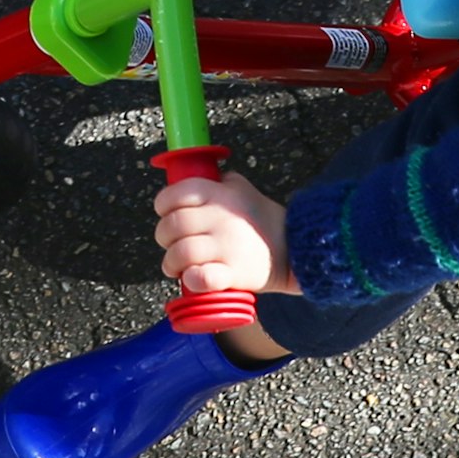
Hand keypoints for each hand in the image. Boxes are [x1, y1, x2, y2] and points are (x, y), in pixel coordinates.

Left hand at [151, 171, 297, 300]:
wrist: (295, 249)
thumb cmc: (264, 219)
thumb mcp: (242, 189)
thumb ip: (218, 182)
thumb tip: (195, 178)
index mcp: (220, 195)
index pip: (176, 194)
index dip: (163, 203)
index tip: (164, 212)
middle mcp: (221, 218)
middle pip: (173, 224)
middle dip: (163, 236)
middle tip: (169, 243)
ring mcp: (227, 246)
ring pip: (181, 252)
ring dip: (171, 262)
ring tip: (175, 267)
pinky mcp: (234, 273)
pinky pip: (202, 278)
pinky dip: (192, 279)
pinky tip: (191, 278)